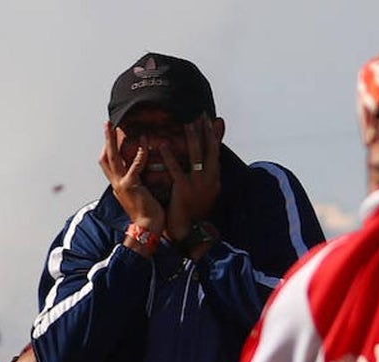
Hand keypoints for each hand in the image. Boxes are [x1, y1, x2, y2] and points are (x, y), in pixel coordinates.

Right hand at [99, 121, 163, 234]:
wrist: (148, 229)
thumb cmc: (149, 214)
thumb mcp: (141, 195)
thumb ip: (139, 183)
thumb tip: (145, 174)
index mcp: (118, 185)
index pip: (109, 162)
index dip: (109, 147)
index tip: (112, 133)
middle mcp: (116, 183)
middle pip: (106, 156)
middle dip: (106, 139)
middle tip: (108, 122)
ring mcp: (121, 184)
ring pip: (113, 157)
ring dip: (113, 140)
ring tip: (117, 126)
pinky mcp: (131, 186)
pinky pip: (134, 166)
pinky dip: (139, 153)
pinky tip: (144, 142)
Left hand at [163, 115, 221, 243]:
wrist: (191, 230)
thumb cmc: (196, 211)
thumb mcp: (208, 192)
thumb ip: (209, 176)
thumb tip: (211, 163)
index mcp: (215, 178)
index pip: (215, 151)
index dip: (213, 134)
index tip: (209, 118)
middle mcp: (210, 179)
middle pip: (210, 149)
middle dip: (205, 131)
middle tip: (199, 113)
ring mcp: (198, 184)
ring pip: (197, 156)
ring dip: (192, 138)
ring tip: (186, 122)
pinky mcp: (184, 189)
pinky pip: (176, 169)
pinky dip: (170, 156)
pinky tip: (163, 145)